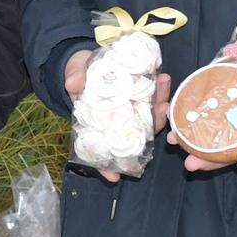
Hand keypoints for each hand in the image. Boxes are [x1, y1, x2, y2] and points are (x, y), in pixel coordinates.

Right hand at [65, 50, 173, 182]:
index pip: (105, 148)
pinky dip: (160, 87)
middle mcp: (120, 119)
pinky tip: (163, 76)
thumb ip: (73, 80)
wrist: (87, 61)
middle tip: (159, 112)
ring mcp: (133, 106)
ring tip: (164, 86)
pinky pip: (153, 93)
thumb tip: (72, 85)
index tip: (114, 175)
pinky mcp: (141, 90)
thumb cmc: (78, 75)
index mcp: (101, 124)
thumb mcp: (73, 77)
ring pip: (150, 113)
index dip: (108, 164)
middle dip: (151, 125)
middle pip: (138, 130)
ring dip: (160, 104)